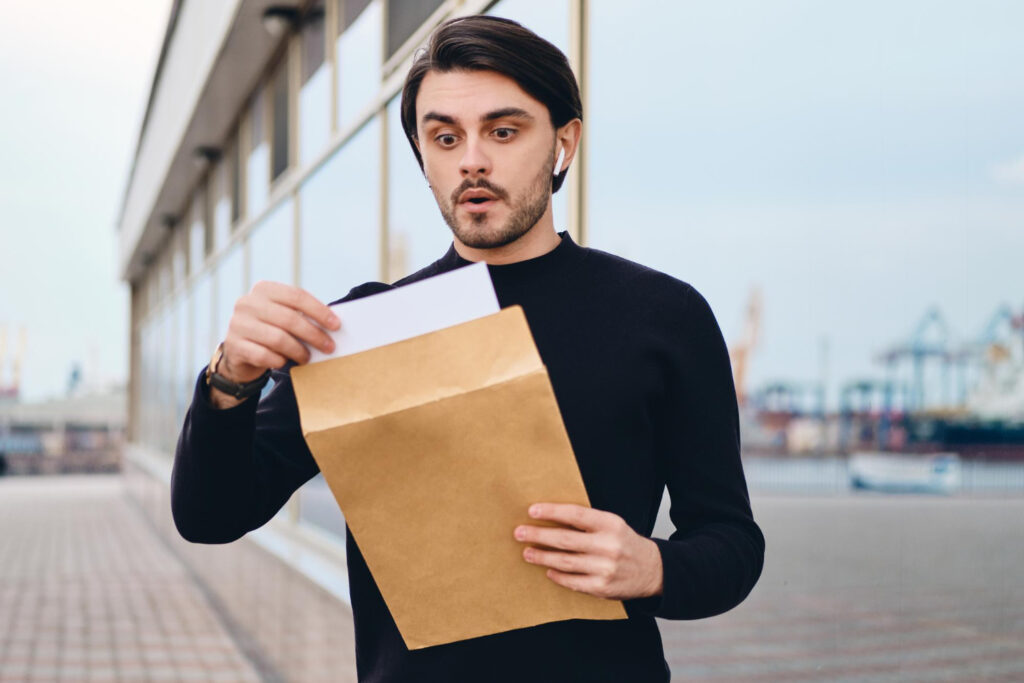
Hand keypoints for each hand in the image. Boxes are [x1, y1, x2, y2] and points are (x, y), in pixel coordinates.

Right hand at [211, 281, 339, 407]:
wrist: (239, 351)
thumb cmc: (271, 330)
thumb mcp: (282, 316)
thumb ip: (302, 315)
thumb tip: (333, 325)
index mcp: (263, 289)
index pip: (296, 296)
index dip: (319, 311)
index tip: (336, 325)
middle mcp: (248, 303)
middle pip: (290, 318)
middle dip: (314, 334)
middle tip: (329, 347)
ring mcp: (238, 324)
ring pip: (278, 339)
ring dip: (298, 350)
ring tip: (307, 358)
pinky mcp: (234, 345)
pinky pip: (264, 355)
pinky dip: (279, 360)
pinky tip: (285, 362)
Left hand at [513, 503, 662, 599]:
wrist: (653, 570)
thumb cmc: (625, 543)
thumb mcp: (612, 524)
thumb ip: (587, 522)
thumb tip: (550, 517)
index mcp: (610, 524)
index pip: (575, 515)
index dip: (552, 512)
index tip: (532, 511)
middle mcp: (608, 545)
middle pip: (565, 539)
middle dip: (538, 535)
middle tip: (519, 532)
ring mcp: (605, 568)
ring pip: (565, 562)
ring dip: (542, 556)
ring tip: (527, 552)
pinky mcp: (602, 587)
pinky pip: (572, 581)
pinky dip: (557, 575)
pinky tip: (548, 570)